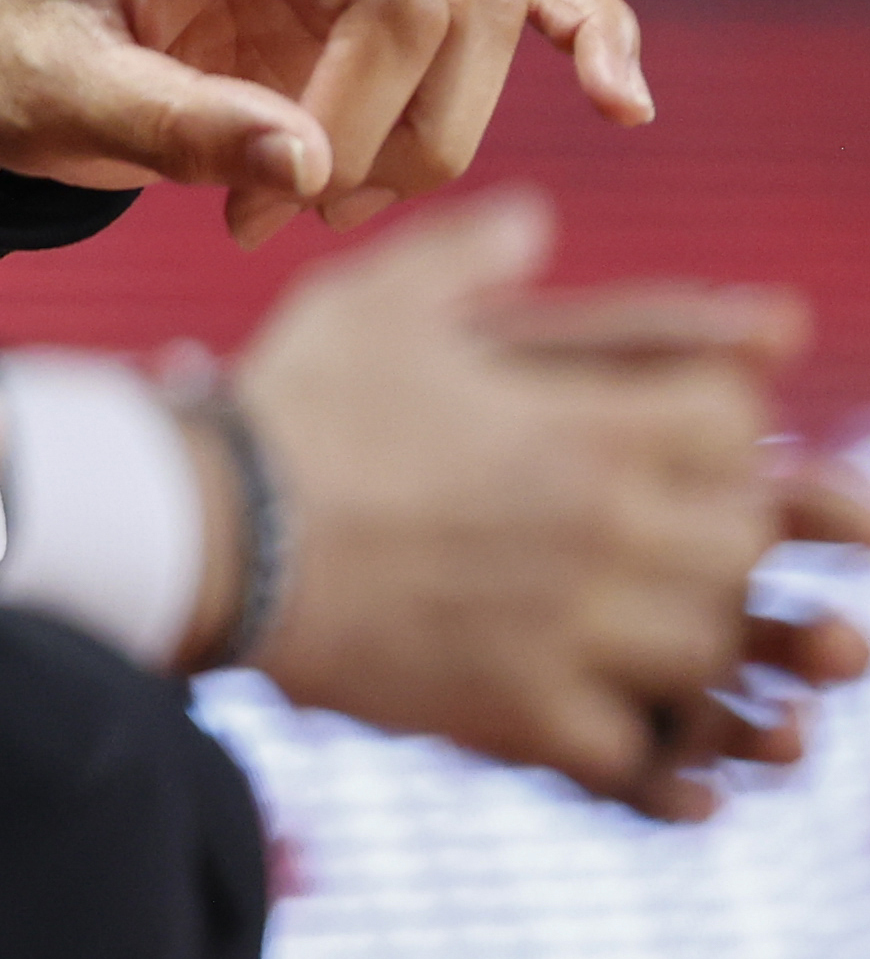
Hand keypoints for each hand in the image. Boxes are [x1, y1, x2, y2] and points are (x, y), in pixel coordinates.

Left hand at [0, 0, 643, 241]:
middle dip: (377, 122)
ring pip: (470, 21)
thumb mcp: (51, 97)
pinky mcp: (369, 1)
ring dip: (419, 140)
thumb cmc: (2, 56)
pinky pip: (506, 2)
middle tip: (279, 212)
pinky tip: (620, 99)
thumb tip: (308, 167)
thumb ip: (169, 124)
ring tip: (306, 209)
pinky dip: (568, 40)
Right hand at [237, 189, 869, 815]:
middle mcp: (608, 533)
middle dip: (716, 523)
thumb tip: (537, 216)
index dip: (714, 416)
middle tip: (653, 517)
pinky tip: (573, 689)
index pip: (735, 422)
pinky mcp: (527, 713)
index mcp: (587, 430)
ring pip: (703, 645)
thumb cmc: (298, 408)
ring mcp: (574, 633)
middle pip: (744, 540)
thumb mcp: (378, 300)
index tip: (668, 423)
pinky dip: (620, 723)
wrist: (215, 534)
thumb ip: (471, 252)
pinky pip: (631, 743)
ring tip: (622, 603)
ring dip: (679, 622)